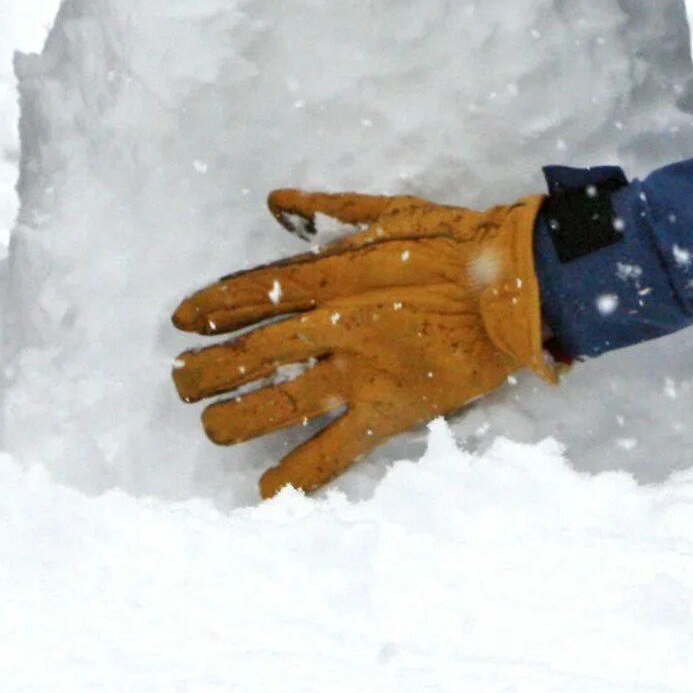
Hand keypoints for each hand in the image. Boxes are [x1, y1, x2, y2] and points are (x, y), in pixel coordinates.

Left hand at [170, 189, 557, 498]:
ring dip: (235, 417)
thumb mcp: (388, 209)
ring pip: (279, 401)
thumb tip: (277, 201)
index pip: (255, 293)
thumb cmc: (456, 240)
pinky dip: (300, 473)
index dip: (211, 307)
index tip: (180, 319)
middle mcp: (335, 324)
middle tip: (178, 379)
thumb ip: (329, 209)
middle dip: (207, 368)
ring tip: (208, 426)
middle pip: (252, 351)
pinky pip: (336, 448)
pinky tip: (266, 491)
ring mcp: (358, 370)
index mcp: (334, 274)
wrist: (513, 283)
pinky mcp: (388, 407)